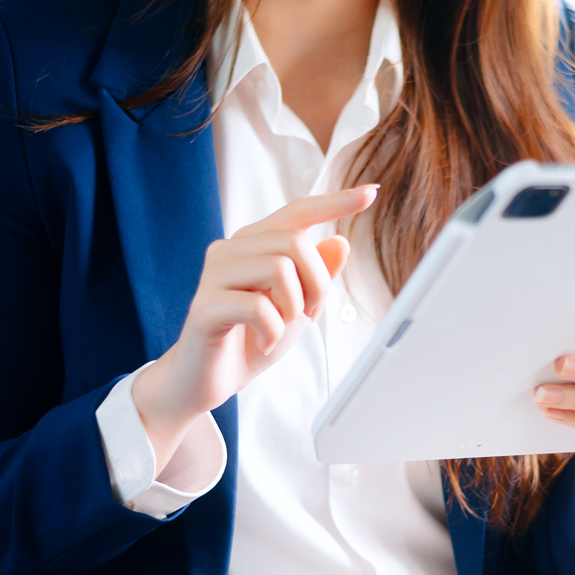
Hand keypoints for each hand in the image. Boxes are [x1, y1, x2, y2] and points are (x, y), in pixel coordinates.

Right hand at [133, 185, 377, 471]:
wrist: (203, 382)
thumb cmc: (248, 342)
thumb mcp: (295, 309)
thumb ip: (315, 277)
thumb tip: (340, 242)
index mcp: (252, 244)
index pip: (297, 213)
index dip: (334, 202)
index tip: (370, 192)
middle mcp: (230, 250)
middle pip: (295, 242)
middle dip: (317, 284)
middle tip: (308, 316)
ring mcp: (214, 275)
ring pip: (279, 268)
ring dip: (294, 307)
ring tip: (281, 329)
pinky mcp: (205, 305)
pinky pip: (258, 307)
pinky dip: (273, 331)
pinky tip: (264, 343)